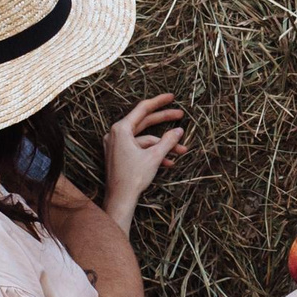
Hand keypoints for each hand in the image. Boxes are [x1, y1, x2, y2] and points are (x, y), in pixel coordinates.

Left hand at [101, 94, 186, 226]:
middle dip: (164, 121)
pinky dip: (153, 153)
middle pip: (144, 122)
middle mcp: (116, 134)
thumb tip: (179, 131)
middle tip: (180, 115)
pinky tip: (168, 162)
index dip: (159, 102)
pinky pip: (139, 149)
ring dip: (163, 145)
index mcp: (121, 129)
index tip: (172, 97)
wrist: (119, 199)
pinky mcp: (119, 155)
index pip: (143, 109)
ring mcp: (117, 145)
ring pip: (145, 139)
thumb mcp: (154, 156)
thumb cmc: (133, 177)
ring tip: (181, 151)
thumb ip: (168, 141)